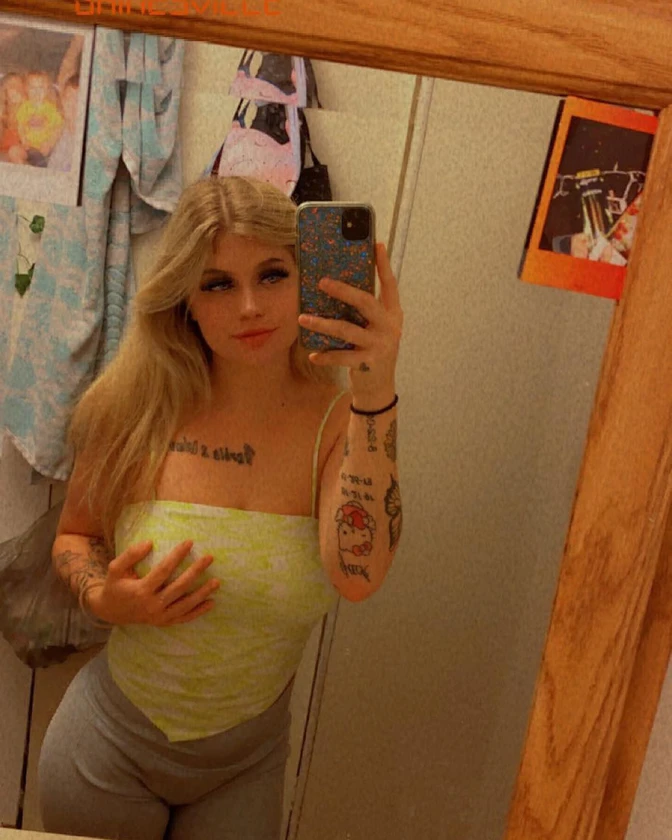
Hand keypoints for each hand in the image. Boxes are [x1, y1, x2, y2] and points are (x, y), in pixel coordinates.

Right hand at [86, 539, 219, 626]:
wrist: (111, 612)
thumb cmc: (115, 586)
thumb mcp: (116, 568)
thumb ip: (130, 555)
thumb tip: (149, 542)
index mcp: (141, 591)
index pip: (163, 571)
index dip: (177, 556)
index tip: (190, 542)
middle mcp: (152, 606)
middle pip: (178, 587)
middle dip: (195, 572)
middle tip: (209, 558)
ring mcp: (159, 617)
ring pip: (185, 605)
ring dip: (202, 593)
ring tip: (217, 581)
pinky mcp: (164, 622)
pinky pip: (184, 618)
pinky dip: (198, 612)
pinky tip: (211, 602)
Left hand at [297, 242, 402, 400]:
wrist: (379, 386)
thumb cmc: (372, 350)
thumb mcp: (374, 327)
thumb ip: (363, 311)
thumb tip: (337, 286)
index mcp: (392, 314)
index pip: (390, 285)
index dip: (384, 266)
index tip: (376, 245)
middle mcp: (389, 327)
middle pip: (366, 303)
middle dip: (344, 291)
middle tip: (322, 282)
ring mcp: (379, 345)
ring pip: (347, 330)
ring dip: (323, 324)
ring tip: (304, 318)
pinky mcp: (368, 363)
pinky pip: (342, 356)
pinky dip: (326, 355)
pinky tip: (312, 353)